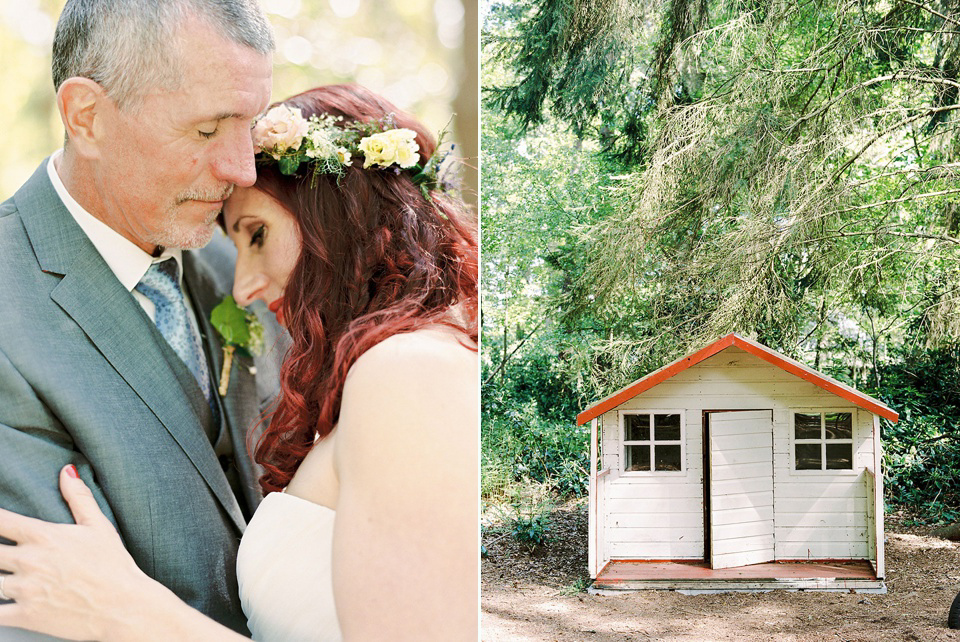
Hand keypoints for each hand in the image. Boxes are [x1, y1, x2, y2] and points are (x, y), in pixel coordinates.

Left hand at [0, 465, 154, 640]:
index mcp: (44, 536)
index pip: (0, 521)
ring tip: (3, 573)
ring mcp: (26, 590)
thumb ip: (79, 497)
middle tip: (1, 552)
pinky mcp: (26, 616)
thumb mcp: (99, 526)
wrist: (124, 606)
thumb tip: (66, 471)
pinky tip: (1, 600)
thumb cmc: (114, 566)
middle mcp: (30, 561)